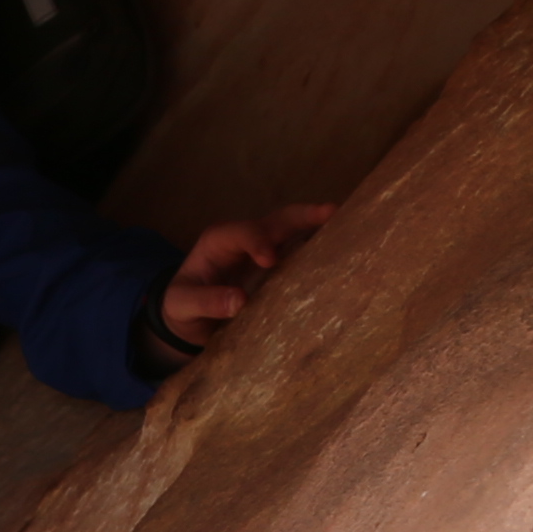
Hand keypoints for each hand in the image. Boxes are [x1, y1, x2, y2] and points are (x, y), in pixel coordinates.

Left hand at [153, 202, 338, 355]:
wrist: (189, 318)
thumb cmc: (182, 307)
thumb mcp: (181, 306)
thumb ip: (206, 302)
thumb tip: (238, 301)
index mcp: (218, 241)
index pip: (242, 232)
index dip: (258, 240)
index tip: (270, 259)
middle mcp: (246, 239)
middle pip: (276, 221)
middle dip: (302, 216)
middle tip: (331, 212)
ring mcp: (266, 250)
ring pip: (295, 231)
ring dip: (319, 226)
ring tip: (350, 222)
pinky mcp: (280, 266)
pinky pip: (302, 251)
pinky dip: (322, 247)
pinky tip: (347, 249)